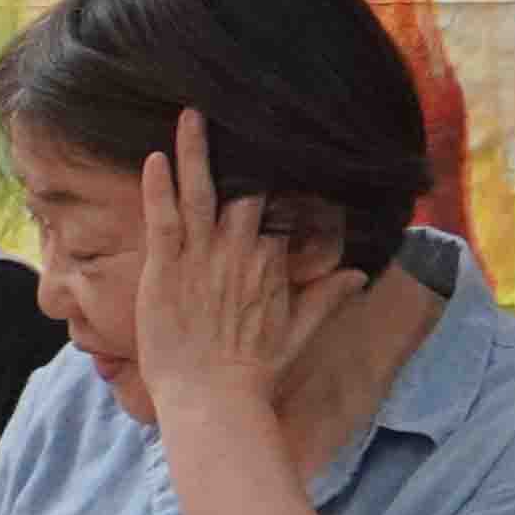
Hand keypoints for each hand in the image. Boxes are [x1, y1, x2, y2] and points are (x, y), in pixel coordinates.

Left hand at [136, 108, 366, 423]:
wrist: (213, 400)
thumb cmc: (251, 373)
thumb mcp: (298, 334)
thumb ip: (326, 299)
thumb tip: (360, 274)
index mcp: (270, 264)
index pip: (274, 210)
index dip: (273, 181)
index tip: (273, 148)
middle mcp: (240, 252)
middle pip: (243, 191)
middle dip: (239, 156)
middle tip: (232, 114)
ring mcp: (202, 257)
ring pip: (200, 192)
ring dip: (195, 151)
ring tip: (190, 114)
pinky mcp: (166, 267)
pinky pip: (163, 217)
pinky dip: (160, 186)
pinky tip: (155, 157)